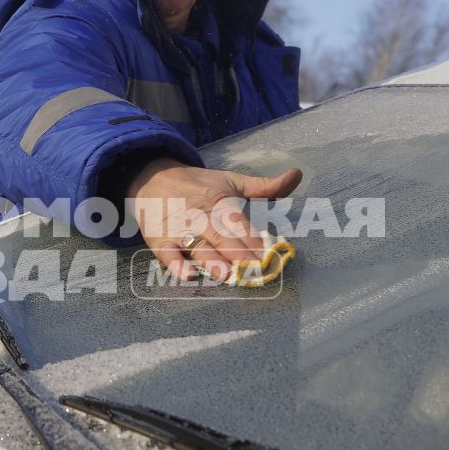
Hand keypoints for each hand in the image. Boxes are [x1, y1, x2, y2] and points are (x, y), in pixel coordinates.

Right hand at [125, 158, 302, 281]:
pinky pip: (168, 255)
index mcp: (220, 203)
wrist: (151, 177)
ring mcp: (180, 231)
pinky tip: (187, 275)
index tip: (271, 257)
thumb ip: (264, 186)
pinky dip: (176, 265)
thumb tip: (297, 175)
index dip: (255, 242)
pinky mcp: (160, 241)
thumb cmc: (197, 185)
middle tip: (255, 273)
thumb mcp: (231, 180)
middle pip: (222, 239)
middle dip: (239, 257)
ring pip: (198, 248)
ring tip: (225, 275)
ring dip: (211, 262)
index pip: (241, 225)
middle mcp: (201, 217)